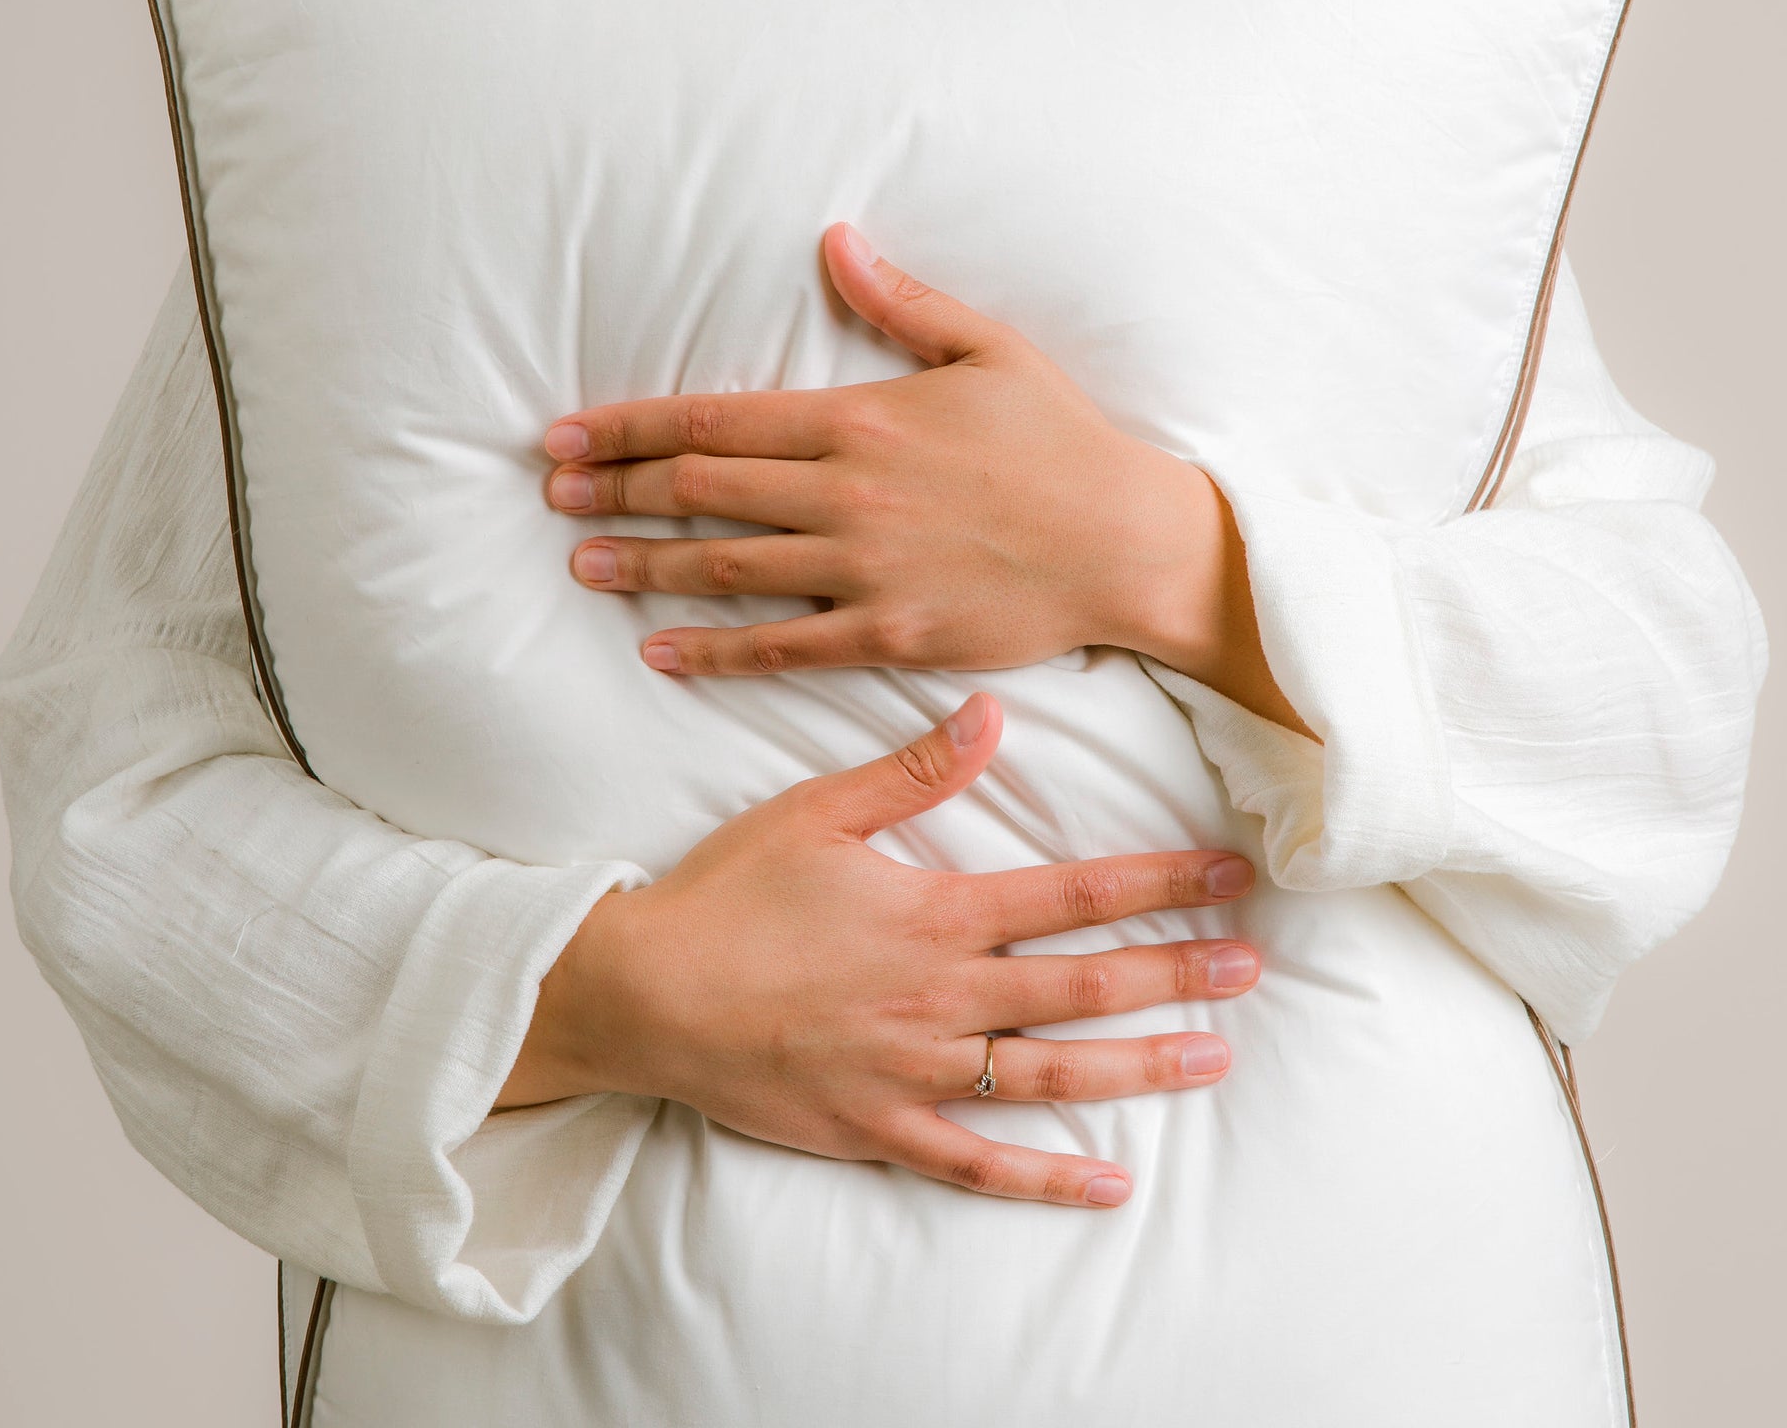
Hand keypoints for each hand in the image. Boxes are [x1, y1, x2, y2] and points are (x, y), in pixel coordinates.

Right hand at [495, 694, 1260, 1206]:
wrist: (645, 993)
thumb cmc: (729, 896)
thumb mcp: (817, 811)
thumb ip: (913, 771)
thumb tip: (992, 714)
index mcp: (934, 914)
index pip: (1072, 894)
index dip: (1157, 881)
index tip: (1226, 876)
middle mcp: (942, 997)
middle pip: (1082, 985)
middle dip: (1177, 971)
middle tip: (1254, 967)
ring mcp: (916, 1073)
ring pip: (1051, 1075)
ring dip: (1139, 1065)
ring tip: (1215, 1058)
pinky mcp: (881, 1130)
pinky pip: (978, 1164)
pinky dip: (1046, 1178)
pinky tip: (1109, 1184)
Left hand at [544, 224, 1306, 728]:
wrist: (1129, 544)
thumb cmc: (1062, 441)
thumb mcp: (989, 349)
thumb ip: (900, 301)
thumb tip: (832, 242)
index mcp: (862, 417)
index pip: (715, 420)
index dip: (631, 426)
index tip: (570, 432)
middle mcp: (847, 493)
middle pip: (702, 491)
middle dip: (617, 489)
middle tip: (555, 493)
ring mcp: (864, 570)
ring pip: (725, 566)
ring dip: (643, 565)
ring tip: (582, 564)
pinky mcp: (888, 634)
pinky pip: (782, 646)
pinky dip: (715, 650)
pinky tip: (660, 651)